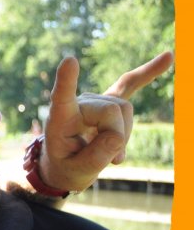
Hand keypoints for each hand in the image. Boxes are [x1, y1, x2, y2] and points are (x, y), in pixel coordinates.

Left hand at [39, 51, 173, 191]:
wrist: (68, 164)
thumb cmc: (68, 167)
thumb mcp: (77, 172)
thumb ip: (95, 158)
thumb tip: (117, 136)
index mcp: (61, 119)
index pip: (63, 96)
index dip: (67, 80)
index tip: (69, 61)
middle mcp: (78, 103)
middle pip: (113, 109)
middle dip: (118, 135)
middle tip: (109, 158)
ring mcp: (95, 100)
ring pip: (126, 108)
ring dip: (125, 133)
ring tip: (110, 150)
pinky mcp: (110, 101)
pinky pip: (130, 84)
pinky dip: (148, 72)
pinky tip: (169, 57)